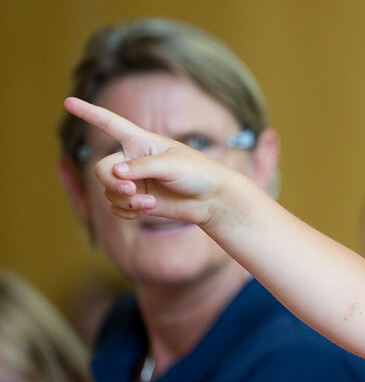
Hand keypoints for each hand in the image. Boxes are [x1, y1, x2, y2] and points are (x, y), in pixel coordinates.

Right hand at [63, 97, 232, 224]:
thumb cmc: (197, 173)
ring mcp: (133, 181)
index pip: (110, 123)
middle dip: (111, 182)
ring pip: (109, 192)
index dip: (89, 112)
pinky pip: (116, 207)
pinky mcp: (138, 200)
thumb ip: (143, 167)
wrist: (211, 199)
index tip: (68, 101)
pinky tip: (146, 210)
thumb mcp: (172, 165)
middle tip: (130, 190)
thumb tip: (116, 173)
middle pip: (101, 170)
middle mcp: (131, 159)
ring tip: (149, 203)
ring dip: (125, 200)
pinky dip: (127, 211)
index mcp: (140, 141)